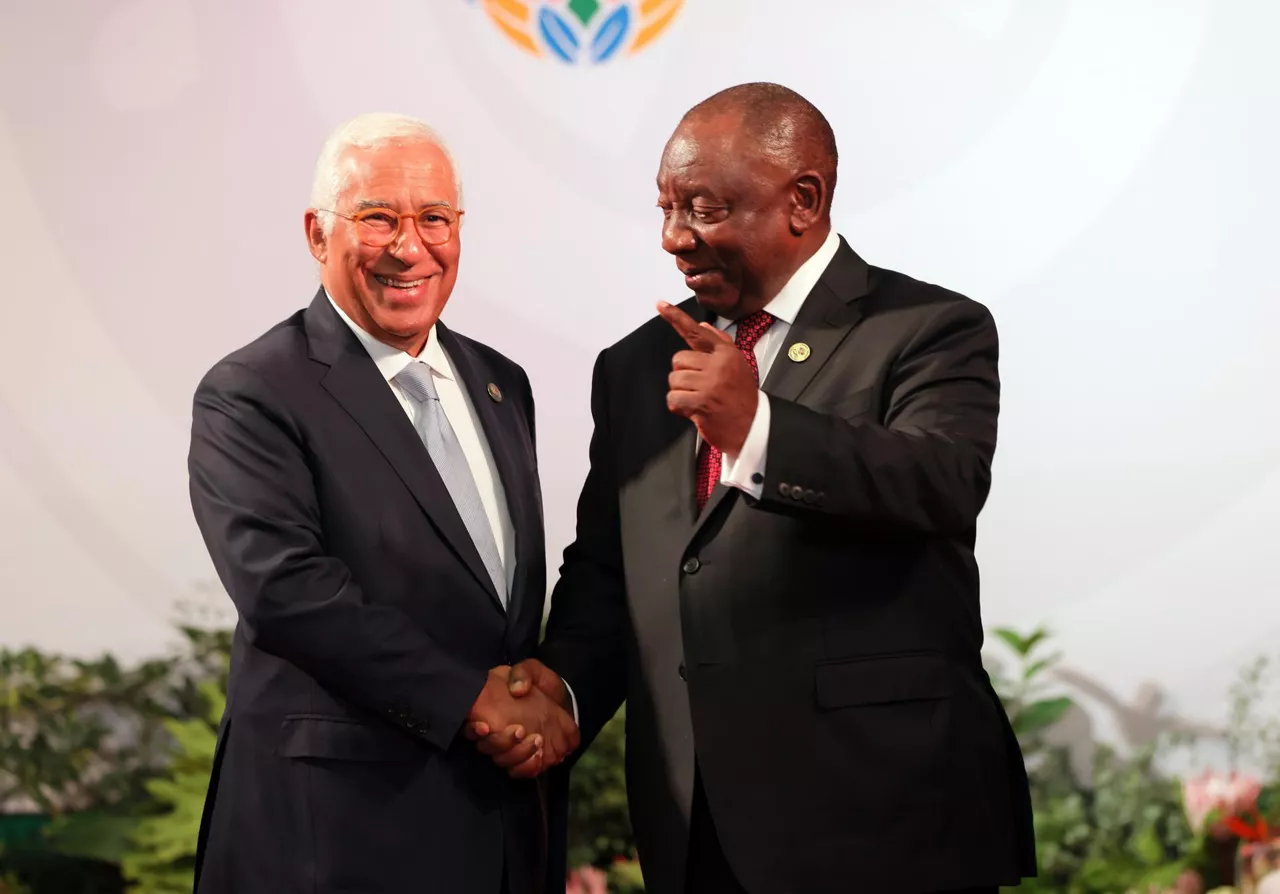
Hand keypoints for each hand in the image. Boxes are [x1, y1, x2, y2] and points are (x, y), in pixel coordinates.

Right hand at [467, 659, 574, 778]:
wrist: (559, 700)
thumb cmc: (539, 685)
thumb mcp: (532, 670)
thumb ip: (523, 673)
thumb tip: (517, 689)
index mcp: (490, 712)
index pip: (471, 727)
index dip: (474, 731)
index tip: (485, 727)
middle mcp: (495, 733)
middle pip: (488, 748)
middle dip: (502, 742)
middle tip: (520, 730)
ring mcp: (511, 748)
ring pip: (503, 761)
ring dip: (518, 754)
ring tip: (537, 740)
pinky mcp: (527, 758)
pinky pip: (521, 771)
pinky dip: (529, 767)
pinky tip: (539, 756)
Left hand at [657, 301, 757, 454]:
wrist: (753, 426)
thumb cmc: (742, 396)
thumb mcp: (737, 365)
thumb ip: (719, 344)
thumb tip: (701, 326)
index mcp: (726, 353)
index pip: (696, 332)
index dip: (676, 317)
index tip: (660, 305)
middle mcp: (718, 364)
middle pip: (678, 359)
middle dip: (683, 375)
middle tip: (699, 387)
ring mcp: (710, 383)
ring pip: (674, 379)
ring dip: (681, 392)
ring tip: (699, 399)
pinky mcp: (702, 402)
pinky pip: (673, 398)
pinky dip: (678, 406)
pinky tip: (693, 409)